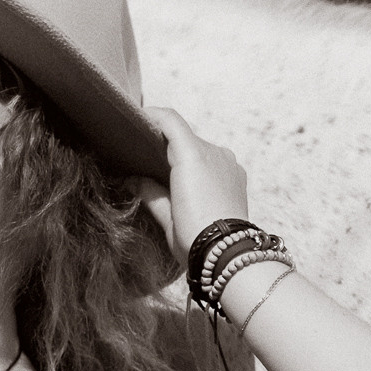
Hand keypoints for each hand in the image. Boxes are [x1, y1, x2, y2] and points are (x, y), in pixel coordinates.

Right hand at [135, 107, 251, 261]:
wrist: (228, 255)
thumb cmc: (193, 235)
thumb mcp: (165, 214)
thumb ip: (148, 191)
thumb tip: (132, 180)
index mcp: (192, 156)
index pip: (170, 120)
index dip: (152, 115)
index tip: (137, 120)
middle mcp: (213, 152)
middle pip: (185, 136)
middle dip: (166, 143)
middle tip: (146, 157)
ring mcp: (229, 162)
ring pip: (201, 149)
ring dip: (185, 156)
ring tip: (170, 177)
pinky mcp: (238, 175)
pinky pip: (215, 161)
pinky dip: (202, 166)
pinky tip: (193, 187)